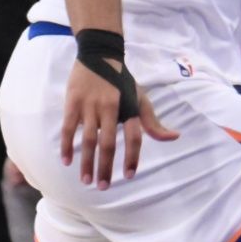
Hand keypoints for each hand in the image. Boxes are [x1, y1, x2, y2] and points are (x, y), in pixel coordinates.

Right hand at [59, 60, 177, 187]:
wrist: (100, 54)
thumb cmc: (122, 81)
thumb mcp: (140, 98)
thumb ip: (153, 122)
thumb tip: (174, 137)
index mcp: (130, 109)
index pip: (134, 138)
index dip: (132, 158)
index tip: (128, 176)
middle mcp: (112, 109)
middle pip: (109, 144)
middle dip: (105, 168)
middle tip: (103, 187)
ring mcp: (91, 106)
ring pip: (88, 140)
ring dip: (86, 162)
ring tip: (85, 180)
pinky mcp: (73, 103)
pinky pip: (68, 128)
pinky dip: (66, 146)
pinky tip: (66, 161)